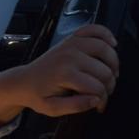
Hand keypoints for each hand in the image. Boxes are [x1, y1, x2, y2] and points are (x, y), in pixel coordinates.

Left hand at [0, 25, 119, 122]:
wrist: (24, 80)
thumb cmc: (37, 95)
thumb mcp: (53, 109)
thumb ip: (76, 106)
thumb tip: (96, 100)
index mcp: (65, 74)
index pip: (97, 88)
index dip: (103, 100)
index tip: (100, 106)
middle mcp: (70, 56)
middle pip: (104, 70)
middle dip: (110, 84)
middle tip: (106, 93)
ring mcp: (72, 44)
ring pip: (104, 48)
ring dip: (114, 62)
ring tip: (112, 74)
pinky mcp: (72, 38)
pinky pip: (93, 29)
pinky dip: (106, 33)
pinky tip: (113, 44)